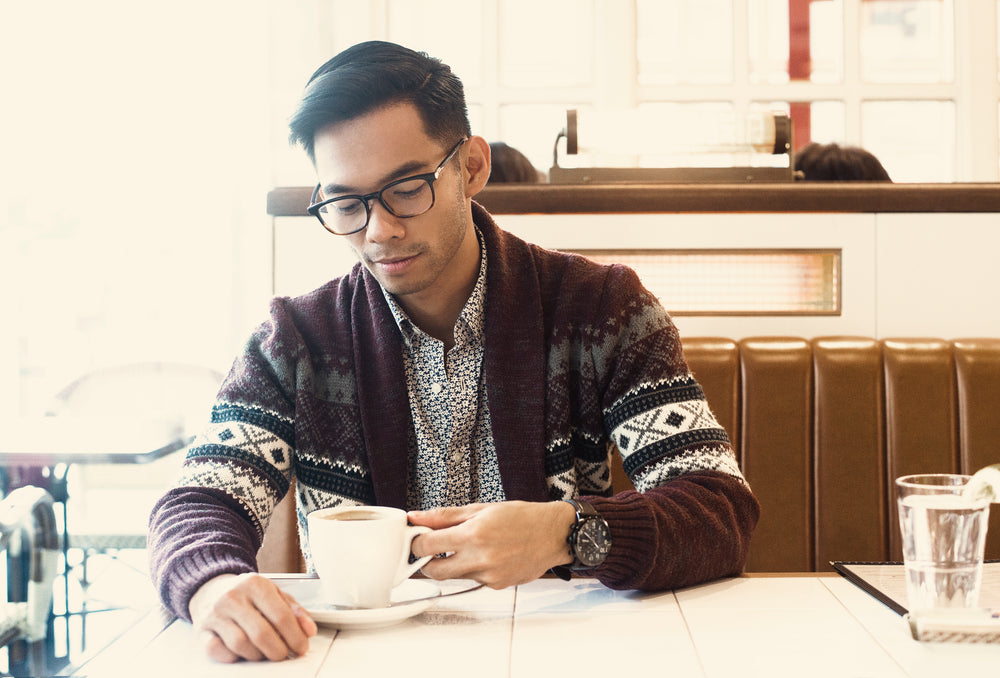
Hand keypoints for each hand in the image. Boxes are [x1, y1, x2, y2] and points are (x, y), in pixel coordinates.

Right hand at [188, 572, 317, 662]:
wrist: (211, 588)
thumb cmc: (247, 594)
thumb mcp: (274, 593)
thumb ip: (294, 610)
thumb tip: (309, 630)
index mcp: (255, 584)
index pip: (281, 616)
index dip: (295, 636)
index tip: (301, 648)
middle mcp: (233, 597)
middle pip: (261, 633)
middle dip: (278, 650)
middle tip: (283, 655)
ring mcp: (215, 614)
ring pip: (240, 644)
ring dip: (257, 655)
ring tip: (264, 652)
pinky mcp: (201, 630)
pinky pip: (217, 651)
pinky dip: (232, 657)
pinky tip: (241, 652)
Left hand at [407, 501, 575, 588]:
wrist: (553, 534)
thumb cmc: (521, 517)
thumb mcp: (481, 509)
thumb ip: (445, 516)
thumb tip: (416, 516)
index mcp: (472, 534)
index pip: (427, 546)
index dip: (417, 542)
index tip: (417, 538)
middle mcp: (479, 558)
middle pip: (433, 572)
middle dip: (427, 563)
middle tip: (431, 551)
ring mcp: (488, 575)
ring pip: (455, 576)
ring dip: (453, 565)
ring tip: (469, 547)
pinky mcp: (497, 586)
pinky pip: (474, 580)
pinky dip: (474, 570)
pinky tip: (488, 556)